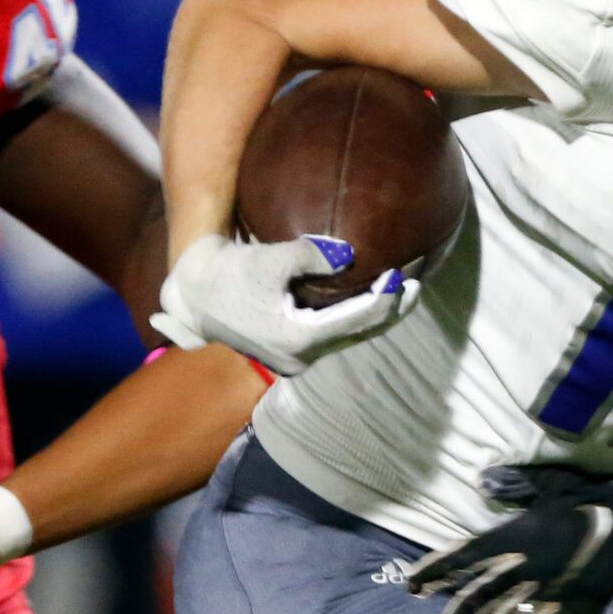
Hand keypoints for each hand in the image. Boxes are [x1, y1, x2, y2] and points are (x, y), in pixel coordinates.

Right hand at [152, 232, 421, 376]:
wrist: (193, 294)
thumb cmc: (227, 272)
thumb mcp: (267, 260)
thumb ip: (309, 255)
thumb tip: (349, 254)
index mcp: (297, 340)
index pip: (358, 320)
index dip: (386, 298)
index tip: (406, 273)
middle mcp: (300, 357)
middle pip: (360, 334)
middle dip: (391, 311)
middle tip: (419, 283)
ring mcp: (296, 358)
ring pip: (350, 337)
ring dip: (376, 316)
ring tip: (402, 290)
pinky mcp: (292, 351)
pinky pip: (335, 335)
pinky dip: (355, 317)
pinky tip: (371, 298)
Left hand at [406, 466, 612, 613]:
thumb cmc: (594, 500)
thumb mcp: (554, 486)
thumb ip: (518, 484)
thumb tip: (485, 479)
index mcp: (518, 536)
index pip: (466, 555)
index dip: (437, 568)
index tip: (412, 579)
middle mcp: (526, 564)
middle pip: (478, 586)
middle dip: (451, 596)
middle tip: (425, 604)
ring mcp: (544, 585)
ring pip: (501, 604)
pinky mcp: (563, 597)